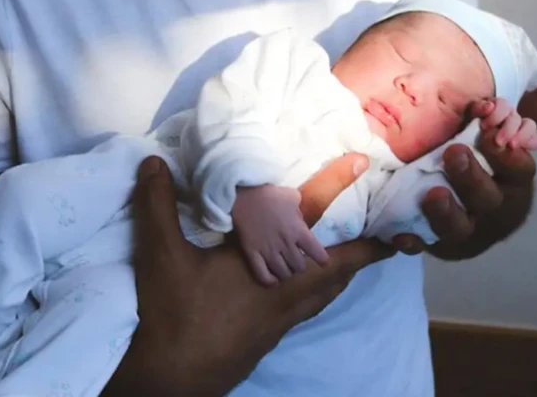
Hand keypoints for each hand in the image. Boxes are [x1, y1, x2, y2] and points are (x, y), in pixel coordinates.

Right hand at [106, 153, 393, 395]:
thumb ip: (158, 205)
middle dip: (361, 256)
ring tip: (342, 259)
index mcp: (271, 272)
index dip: (350, 208)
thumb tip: (153, 161)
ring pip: (321, 298)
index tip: (383, 201)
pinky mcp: (264, 342)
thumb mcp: (160, 256)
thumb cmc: (173, 315)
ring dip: (337, 276)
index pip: (317, 232)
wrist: (167, 383)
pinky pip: (302, 312)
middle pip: (336, 276)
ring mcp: (276, 325)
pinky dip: (312, 294)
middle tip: (375, 238)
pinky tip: (291, 292)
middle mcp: (284, 300)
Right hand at [232, 185, 327, 284]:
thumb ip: (300, 211)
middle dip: (300, 266)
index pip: (317, 253)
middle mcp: (286, 244)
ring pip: (283, 273)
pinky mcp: (252, 254)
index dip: (322, 260)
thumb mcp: (292, 197)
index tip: (323, 262)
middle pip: (299, 267)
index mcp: (298, 230)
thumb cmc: (269, 194)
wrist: (243, 195)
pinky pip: (263, 275)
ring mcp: (268, 251)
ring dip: (287, 273)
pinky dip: (270, 280)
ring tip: (285, 268)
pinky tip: (273, 279)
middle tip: (297, 260)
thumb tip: (301, 220)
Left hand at [394, 70, 536, 258]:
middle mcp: (493, 210)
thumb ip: (533, 110)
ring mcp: (465, 232)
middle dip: (473, 177)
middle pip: (489, 198)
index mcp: (513, 183)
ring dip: (446, 212)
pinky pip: (423, 247)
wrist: (464, 216)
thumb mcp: (508, 139)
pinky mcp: (436, 245)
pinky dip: (413, 243)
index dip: (506, 152)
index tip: (490, 131)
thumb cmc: (488, 169)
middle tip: (454, 153)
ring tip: (432, 194)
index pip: (518, 169)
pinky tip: (401, 237)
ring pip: (459, 228)